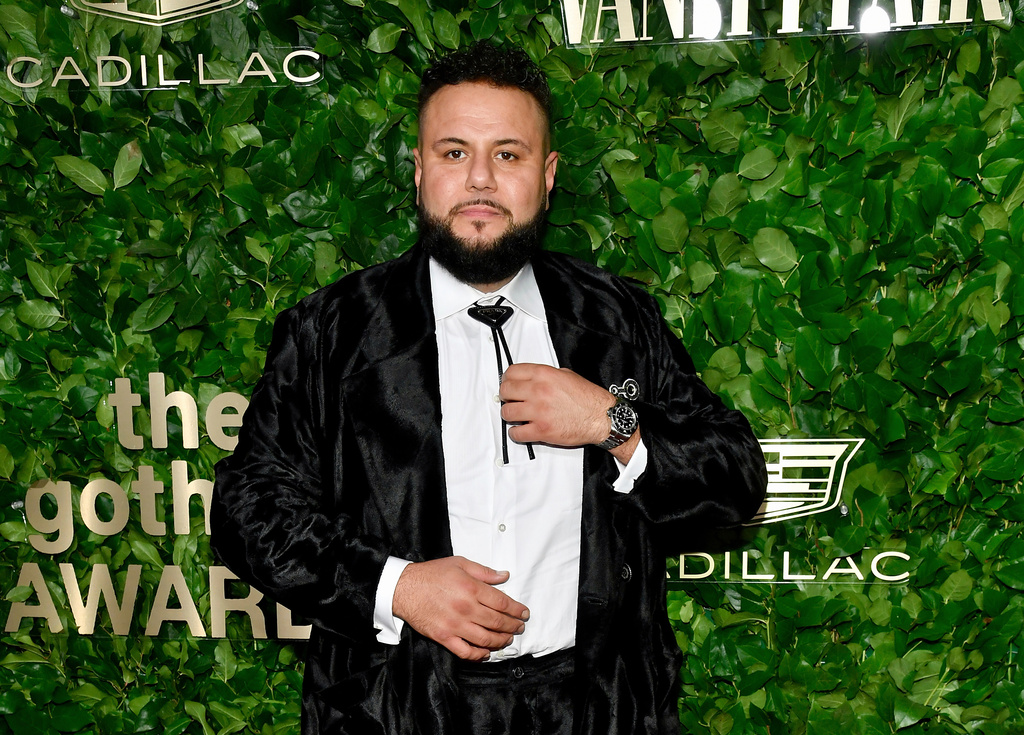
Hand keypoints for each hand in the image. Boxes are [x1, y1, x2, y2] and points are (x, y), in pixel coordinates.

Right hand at [392, 556, 529, 660]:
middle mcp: (466, 608)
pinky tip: (486, 653)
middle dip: (513, 626)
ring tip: (507, 638)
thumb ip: (484, 571)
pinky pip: (465, 652)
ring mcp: (455, 625)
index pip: (502, 603)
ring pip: (485, 639)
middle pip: (497, 622)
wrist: (404, 588)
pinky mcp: (444, 637)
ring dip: (501, 641)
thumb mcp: (459, 564)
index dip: (517, 610)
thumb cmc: (431, 574)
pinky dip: (479, 655)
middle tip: (520, 627)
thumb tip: (504, 575)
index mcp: (471, 589)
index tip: (524, 613)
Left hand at [499, 363, 614, 446]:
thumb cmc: (588, 398)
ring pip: (507, 412)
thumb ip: (546, 375)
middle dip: (506, 397)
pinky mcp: (541, 430)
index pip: (511, 372)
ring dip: (510, 415)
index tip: (508, 384)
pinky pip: (516, 433)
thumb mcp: (567, 375)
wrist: (602, 417)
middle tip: (511, 400)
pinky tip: (522, 430)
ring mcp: (539, 411)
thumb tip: (530, 378)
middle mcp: (539, 391)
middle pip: (505, 391)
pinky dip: (516, 433)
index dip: (507, 379)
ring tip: (517, 416)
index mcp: (544, 375)